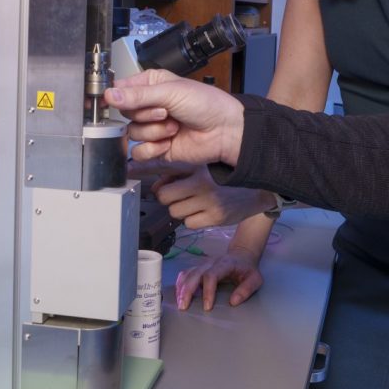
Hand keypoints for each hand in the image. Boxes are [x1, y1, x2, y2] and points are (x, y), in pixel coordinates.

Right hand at [107, 70, 245, 165]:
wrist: (224, 131)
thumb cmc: (206, 104)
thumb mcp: (170, 92)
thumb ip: (138, 95)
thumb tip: (110, 95)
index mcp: (151, 84)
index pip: (121, 89)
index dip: (118, 96)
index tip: (113, 100)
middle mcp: (149, 106)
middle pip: (125, 113)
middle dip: (146, 115)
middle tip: (166, 112)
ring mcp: (153, 127)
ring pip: (132, 133)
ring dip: (153, 132)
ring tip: (173, 127)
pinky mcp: (156, 147)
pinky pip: (139, 152)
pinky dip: (152, 149)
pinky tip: (168, 143)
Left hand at [143, 163, 273, 229]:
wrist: (258, 190)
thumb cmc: (225, 178)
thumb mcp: (202, 168)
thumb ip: (176, 173)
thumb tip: (154, 187)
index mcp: (198, 165)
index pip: (163, 169)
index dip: (145, 172)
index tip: (129, 172)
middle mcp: (203, 181)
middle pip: (164, 196)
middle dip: (168, 197)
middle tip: (181, 194)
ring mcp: (210, 200)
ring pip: (174, 212)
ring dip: (180, 209)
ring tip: (195, 202)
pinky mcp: (216, 217)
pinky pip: (189, 223)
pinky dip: (193, 219)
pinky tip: (204, 211)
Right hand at [175, 249, 263, 310]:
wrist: (242, 255)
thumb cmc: (248, 269)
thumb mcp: (255, 279)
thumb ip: (246, 289)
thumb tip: (233, 302)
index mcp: (225, 264)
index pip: (211, 275)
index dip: (207, 291)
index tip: (207, 307)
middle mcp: (211, 263)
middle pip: (195, 274)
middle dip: (188, 291)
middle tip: (184, 307)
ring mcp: (203, 264)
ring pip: (188, 273)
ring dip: (181, 288)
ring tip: (180, 303)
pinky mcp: (199, 267)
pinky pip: (185, 273)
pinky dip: (180, 284)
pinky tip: (178, 294)